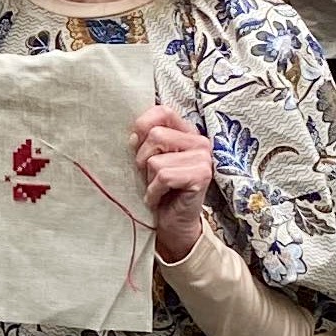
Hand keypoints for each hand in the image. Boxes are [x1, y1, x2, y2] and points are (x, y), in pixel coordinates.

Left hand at [132, 102, 213, 263]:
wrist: (173, 223)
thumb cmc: (159, 190)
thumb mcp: (148, 161)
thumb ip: (144, 142)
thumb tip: (132, 136)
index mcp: (186, 132)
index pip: (162, 111)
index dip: (142, 126)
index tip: (137, 148)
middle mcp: (199, 141)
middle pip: (155, 135)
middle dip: (143, 160)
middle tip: (150, 177)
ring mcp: (203, 158)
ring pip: (156, 160)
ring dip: (149, 179)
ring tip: (156, 189)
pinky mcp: (201, 176)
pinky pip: (163, 177)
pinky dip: (153, 192)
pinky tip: (158, 199)